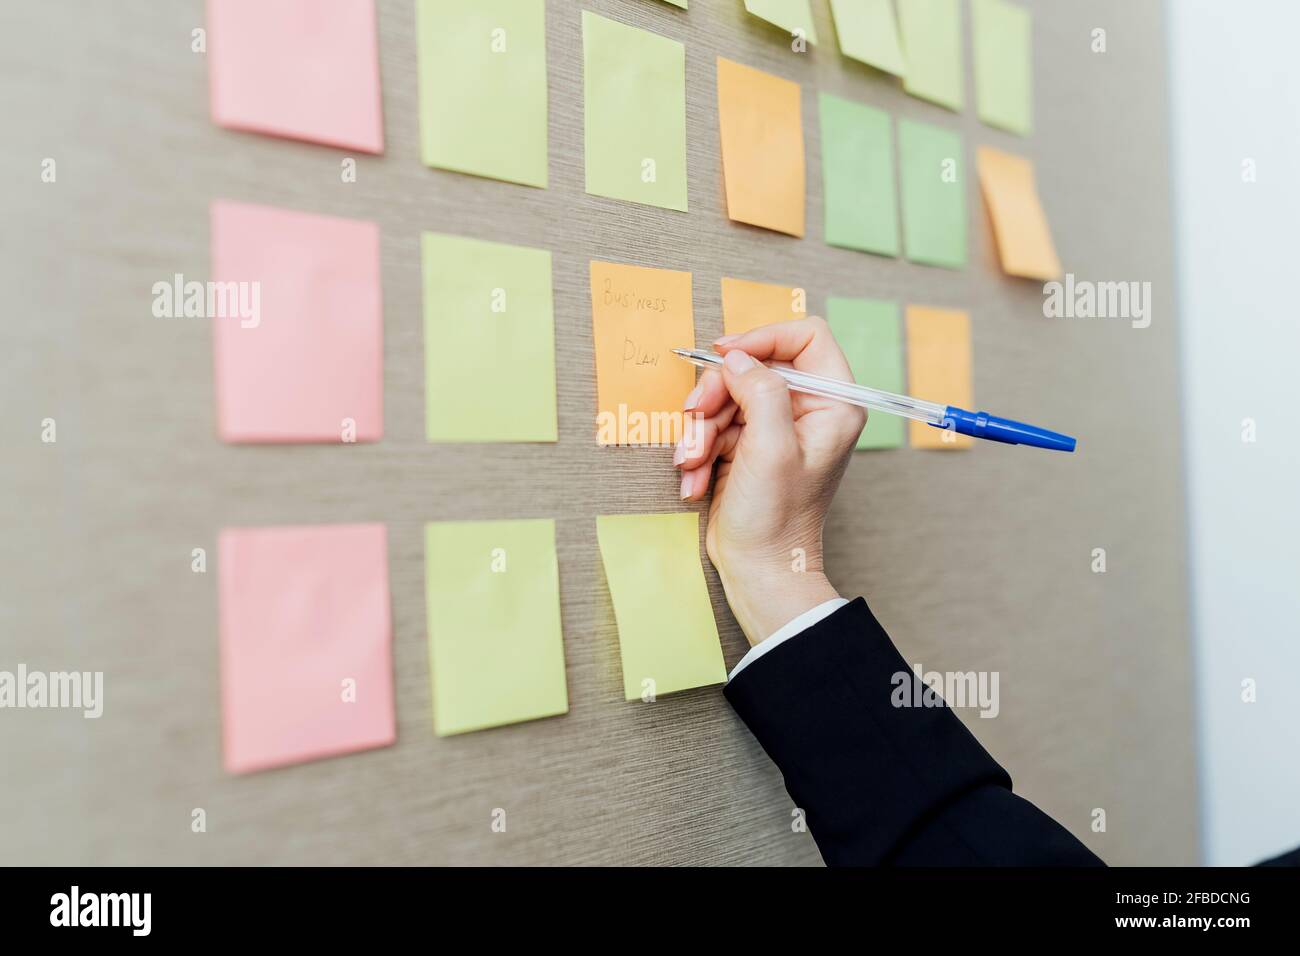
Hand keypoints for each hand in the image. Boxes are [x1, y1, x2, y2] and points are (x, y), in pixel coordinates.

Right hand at [673, 317, 864, 644]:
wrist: (760, 570)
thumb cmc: (777, 518)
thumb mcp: (771, 448)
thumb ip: (760, 391)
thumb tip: (736, 358)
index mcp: (833, 404)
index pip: (806, 337)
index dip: (764, 337)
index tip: (726, 353)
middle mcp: (808, 410)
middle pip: (754, 366)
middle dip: (717, 394)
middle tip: (696, 418)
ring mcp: (776, 427)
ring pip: (727, 396)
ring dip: (701, 429)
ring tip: (691, 463)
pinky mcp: (749, 445)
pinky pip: (716, 424)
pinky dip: (699, 448)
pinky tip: (694, 478)